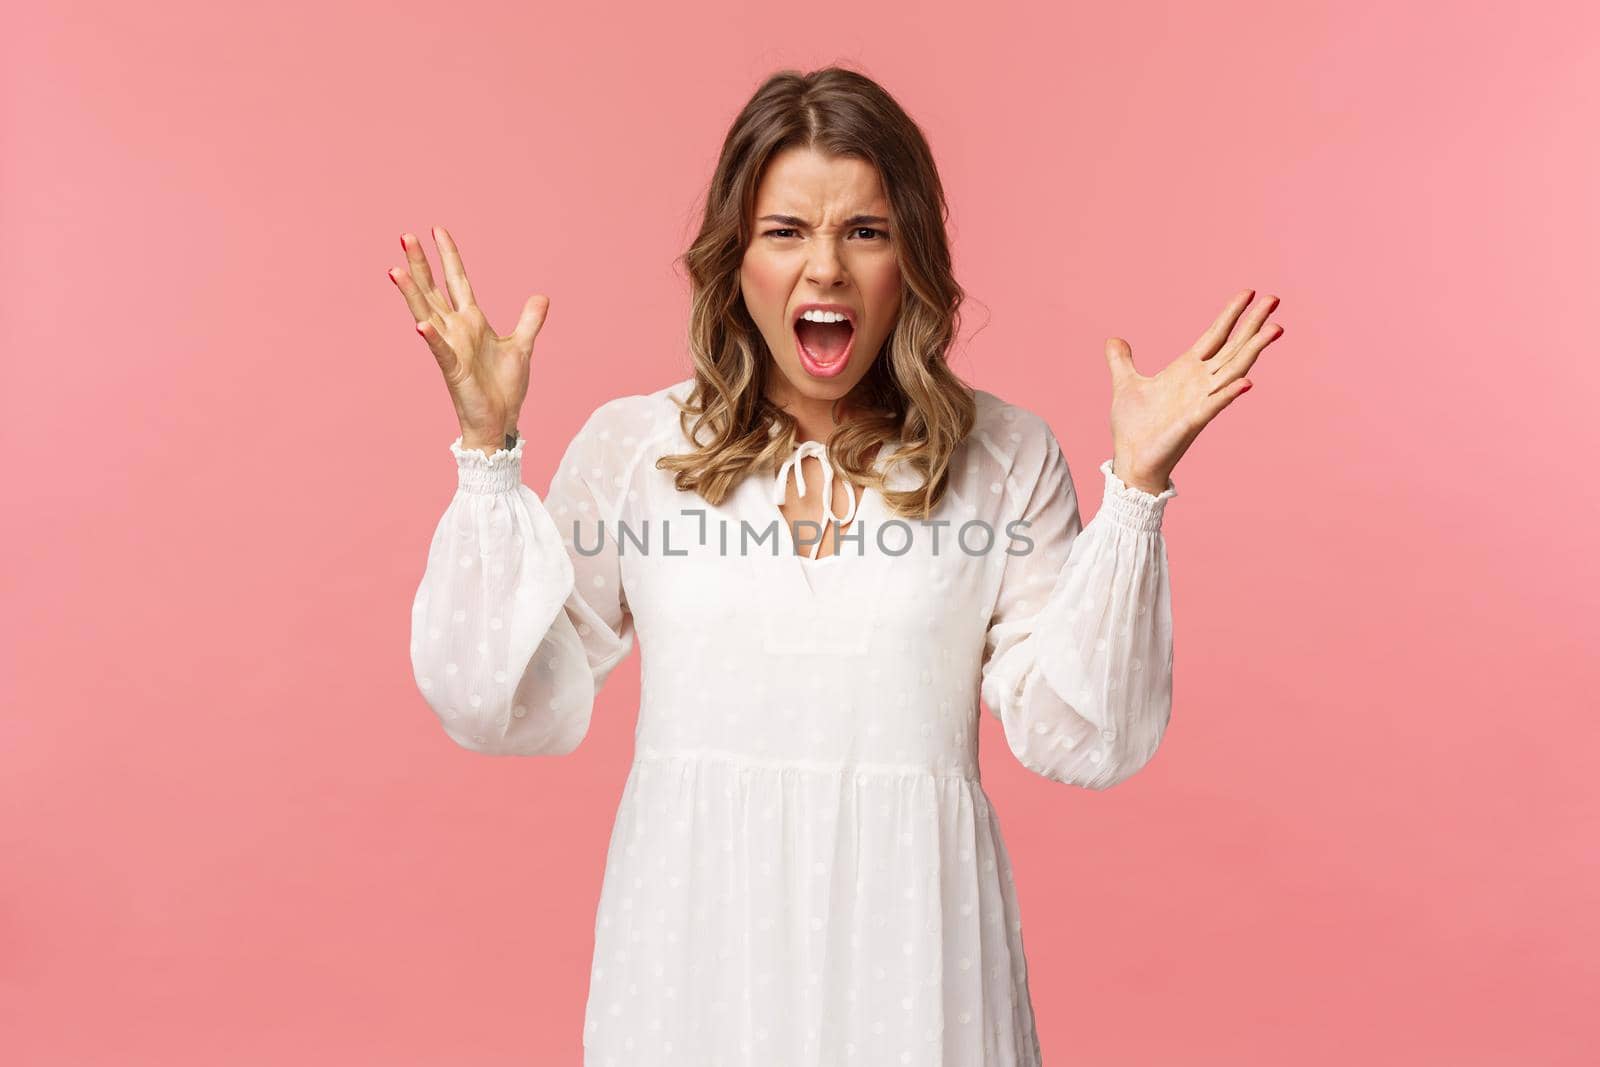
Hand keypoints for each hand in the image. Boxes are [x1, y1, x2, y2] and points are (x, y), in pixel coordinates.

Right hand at [387, 225, 548, 448]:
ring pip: (427, 313)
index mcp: (472, 321)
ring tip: (395, 270)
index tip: (437, 230)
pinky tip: (421, 325)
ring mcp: (452, 348)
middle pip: (434, 290)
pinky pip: (440, 350)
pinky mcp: (453, 369)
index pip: (457, 281)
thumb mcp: (522, 346)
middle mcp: (457, 330)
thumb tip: (541, 297)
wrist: (500, 421)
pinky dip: (432, 338)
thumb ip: (529, 321)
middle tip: (406, 236)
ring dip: (412, 293)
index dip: (448, 256)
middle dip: (421, 264)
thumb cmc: (504, 387)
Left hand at [1103, 289, 1283, 493]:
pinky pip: (1215, 405)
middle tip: (1275, 299)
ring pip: (1234, 371)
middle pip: (1233, 347)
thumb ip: (1122, 361)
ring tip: (1276, 329)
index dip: (1231, 314)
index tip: (1250, 292)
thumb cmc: (1133, 427)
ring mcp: (1200, 401)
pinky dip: (1230, 394)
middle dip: (1254, 324)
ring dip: (1254, 350)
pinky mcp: (1193, 422)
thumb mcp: (1124, 385)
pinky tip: (1247, 382)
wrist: (1130, 460)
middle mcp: (1200, 382)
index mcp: (1186, 370)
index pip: (1215, 335)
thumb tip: (1113, 340)